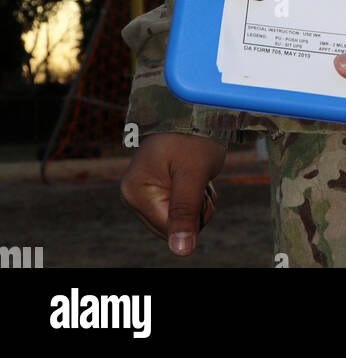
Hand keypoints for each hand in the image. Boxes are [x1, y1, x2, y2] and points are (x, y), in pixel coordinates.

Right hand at [120, 131, 226, 255]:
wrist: (193, 107)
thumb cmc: (193, 134)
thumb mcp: (193, 173)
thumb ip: (185, 211)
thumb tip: (182, 251)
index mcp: (136, 192)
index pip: (169, 229)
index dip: (193, 214)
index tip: (199, 184)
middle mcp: (133, 194)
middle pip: (172, 227)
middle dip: (194, 208)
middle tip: (199, 178)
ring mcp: (144, 192)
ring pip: (179, 220)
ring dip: (197, 202)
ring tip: (197, 173)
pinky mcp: (155, 188)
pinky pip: (180, 208)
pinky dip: (194, 196)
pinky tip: (194, 175)